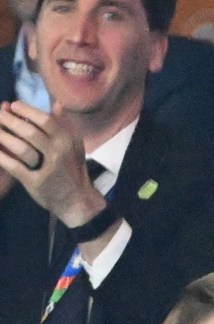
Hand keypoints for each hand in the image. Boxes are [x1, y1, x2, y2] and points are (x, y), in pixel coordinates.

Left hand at [0, 101, 104, 225]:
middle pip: (29, 132)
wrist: (77, 201)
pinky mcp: (36, 183)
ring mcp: (47, 169)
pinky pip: (14, 166)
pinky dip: (0, 156)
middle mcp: (58, 154)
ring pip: (20, 148)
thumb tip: (57, 104)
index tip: (13, 105)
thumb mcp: (75, 147)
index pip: (45, 120)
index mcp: (67, 142)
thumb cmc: (73, 170)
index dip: (26, 110)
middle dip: (9, 120)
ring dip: (2, 136)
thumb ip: (65, 125)